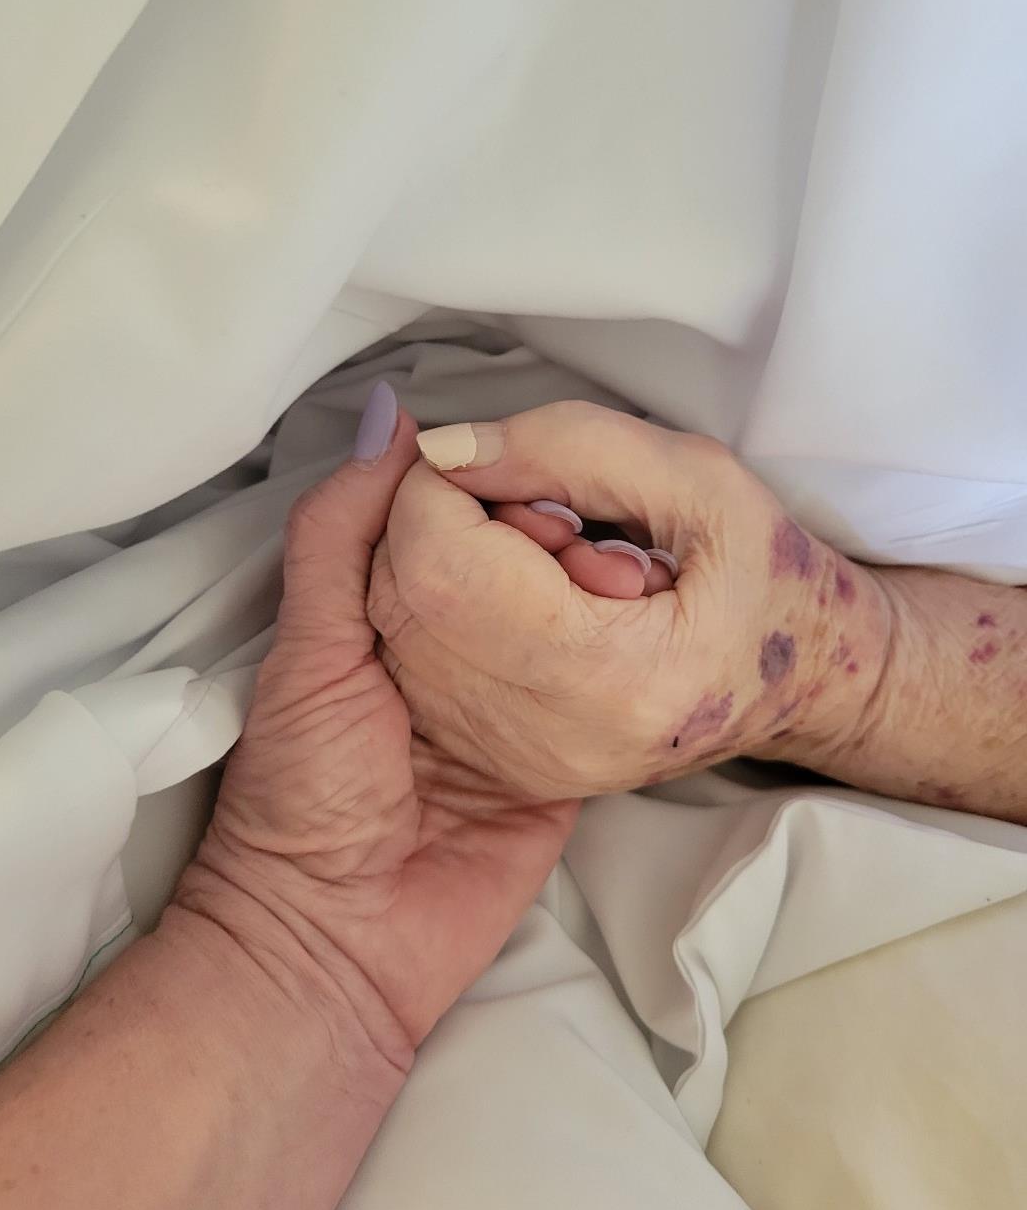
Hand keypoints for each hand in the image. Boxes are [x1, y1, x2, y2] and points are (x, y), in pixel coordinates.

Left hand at [178, 386, 576, 1050]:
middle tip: (584, 530)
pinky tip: (655, 607)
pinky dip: (629, 651)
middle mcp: (450, 654)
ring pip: (570, 616)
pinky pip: (602, 690)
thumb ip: (341, 534)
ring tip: (629, 564)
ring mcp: (513, 707)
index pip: (449, 524)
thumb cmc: (303, 793)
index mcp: (383, 617)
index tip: (522, 468)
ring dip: (602, 583)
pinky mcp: (564, 761)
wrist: (341, 943)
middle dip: (556, 532)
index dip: (486, 490)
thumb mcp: (311, 648)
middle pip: (519, 563)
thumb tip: (388, 418)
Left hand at [368, 401, 891, 801]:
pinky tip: (534, 613)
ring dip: (451, 567)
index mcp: (612, 674)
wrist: (809, 690)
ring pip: (400, 625)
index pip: (440, 553)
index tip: (514, 468)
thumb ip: (565, 443)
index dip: (448, 481)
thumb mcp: (701, 478)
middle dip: (450, 522)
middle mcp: (550, 735)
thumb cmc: (772, 581)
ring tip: (552, 574)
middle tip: (550, 527)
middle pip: (407, 587)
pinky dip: (451, 614)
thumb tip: (442, 447)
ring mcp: (520, 761)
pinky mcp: (504, 766)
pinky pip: (419, 664)